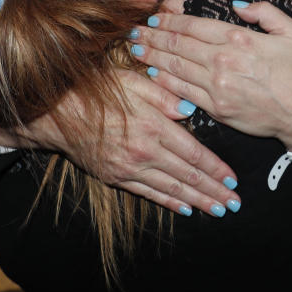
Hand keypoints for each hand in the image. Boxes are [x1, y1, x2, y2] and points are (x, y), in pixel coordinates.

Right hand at [8, 69, 240, 217]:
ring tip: (217, 210)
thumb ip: (164, 95)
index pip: (193, 152)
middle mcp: (144, 151)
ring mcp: (129, 167)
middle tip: (234, 202)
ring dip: (197, 200)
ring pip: (171, 188)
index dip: (216, 168)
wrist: (58, 113)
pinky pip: (148, 193)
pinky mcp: (116, 177)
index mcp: (153, 126)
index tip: (233, 179)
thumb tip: (189, 108)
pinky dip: (169, 202)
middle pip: (187, 175)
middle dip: (213, 190)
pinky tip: (185, 208)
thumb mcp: (133, 82)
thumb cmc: (99, 92)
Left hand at [130, 2, 291, 151]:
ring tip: (135, 49)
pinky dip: (164, 81)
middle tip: (134, 32)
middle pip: (178, 45)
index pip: (194, 26)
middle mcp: (224, 60)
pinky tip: (151, 74)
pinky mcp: (216, 107)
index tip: (155, 19)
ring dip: (152, 57)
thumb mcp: (291, 31)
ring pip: (175, 67)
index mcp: (239, 38)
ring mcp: (217, 86)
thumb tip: (237, 5)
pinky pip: (182, 92)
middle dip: (153, 37)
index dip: (171, 21)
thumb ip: (264, 12)